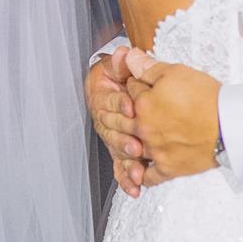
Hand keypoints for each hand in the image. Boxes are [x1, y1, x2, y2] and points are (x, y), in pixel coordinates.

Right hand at [86, 48, 148, 199]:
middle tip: (137, 145)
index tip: (131, 106)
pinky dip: (127, 179)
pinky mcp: (121, 152)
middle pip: (112, 131)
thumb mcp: (119, 67)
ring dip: (127, 162)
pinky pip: (121, 168)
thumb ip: (122, 63)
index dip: (119, 103)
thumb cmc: (118, 77)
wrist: (116, 87)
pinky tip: (135, 188)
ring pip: (117, 152)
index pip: (110, 102)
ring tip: (138, 171)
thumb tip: (124, 53)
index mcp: (104, 98)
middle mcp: (106, 120)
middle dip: (124, 138)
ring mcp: (113, 137)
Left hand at [129, 58, 221, 185]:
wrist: (230, 124)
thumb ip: (149, 67)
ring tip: (133, 138)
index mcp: (143, 104)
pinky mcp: (169, 168)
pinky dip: (142, 175)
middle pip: (125, 121)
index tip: (139, 85)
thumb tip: (129, 57)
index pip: (129, 91)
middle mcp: (144, 129)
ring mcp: (155, 151)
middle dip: (126, 113)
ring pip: (133, 149)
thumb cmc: (207, 98)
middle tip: (134, 110)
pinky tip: (140, 171)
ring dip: (130, 143)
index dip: (135, 85)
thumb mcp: (176, 73)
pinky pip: (149, 176)